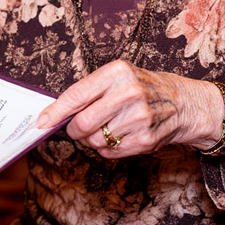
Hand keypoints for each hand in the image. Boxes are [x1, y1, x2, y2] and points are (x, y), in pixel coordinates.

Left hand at [35, 60, 223, 157]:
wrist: (183, 103)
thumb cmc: (143, 86)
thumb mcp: (118, 76)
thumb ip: (89, 91)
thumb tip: (56, 113)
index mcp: (118, 72)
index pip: (77, 94)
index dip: (56, 111)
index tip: (41, 122)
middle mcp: (129, 93)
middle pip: (82, 123)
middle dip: (74, 130)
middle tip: (78, 127)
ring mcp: (139, 118)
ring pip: (94, 141)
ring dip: (94, 138)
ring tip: (109, 126)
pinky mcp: (145, 140)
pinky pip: (109, 152)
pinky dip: (108, 148)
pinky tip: (120, 134)